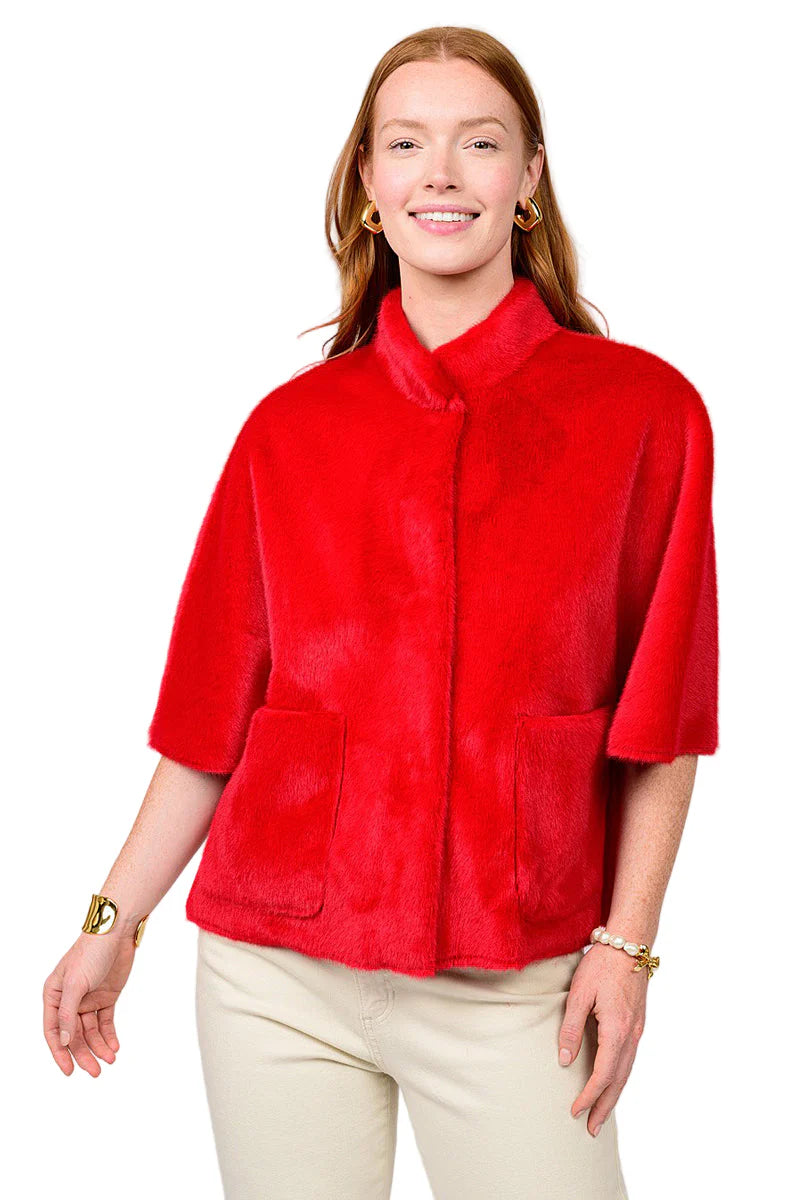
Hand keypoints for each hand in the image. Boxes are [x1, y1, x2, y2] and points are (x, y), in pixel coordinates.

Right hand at [43, 928, 136, 1076]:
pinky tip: (114, 1046)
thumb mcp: (76, 983)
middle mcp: (69, 1000)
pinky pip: (105, 1022)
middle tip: (95, 1071)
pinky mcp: (106, 996)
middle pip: (74, 1035)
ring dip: (99, 1046)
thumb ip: (68, 1013)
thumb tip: (63, 1041)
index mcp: (54, 996)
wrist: (117, 932)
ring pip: (91, 1031)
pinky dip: (109, 1035)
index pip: (53, 1031)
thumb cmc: (91, 951)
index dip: (60, 1052)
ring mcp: (88, 999)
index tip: (69, 1071)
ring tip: (110, 1060)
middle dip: (84, 1054)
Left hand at [557, 942, 647, 1135]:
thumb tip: (564, 1060)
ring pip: (627, 1072)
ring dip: (614, 1095)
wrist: (629, 943)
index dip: (589, 1095)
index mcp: (617, 1030)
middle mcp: (632, 1035)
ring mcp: (638, 1030)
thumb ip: (570, 1028)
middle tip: (591, 1130)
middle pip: (619, 1081)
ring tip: (601, 1115)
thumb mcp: (578, 993)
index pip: (603, 1074)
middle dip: (604, 1107)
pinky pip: (630, 1059)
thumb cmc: (601, 964)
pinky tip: (613, 1083)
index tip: (575, 1111)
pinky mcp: (638, 1023)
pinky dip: (621, 1078)